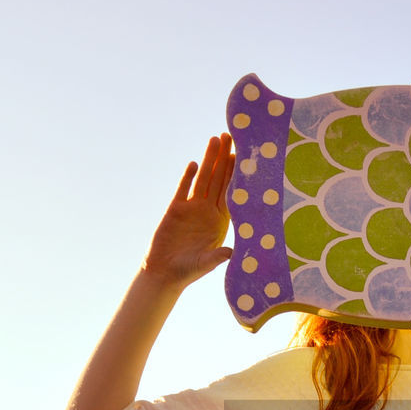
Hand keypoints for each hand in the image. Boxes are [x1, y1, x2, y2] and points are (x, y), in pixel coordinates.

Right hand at [142, 133, 235, 286]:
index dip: (238, 176)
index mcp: (220, 221)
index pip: (232, 193)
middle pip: (219, 179)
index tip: (245, 158)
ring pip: (203, 179)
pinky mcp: (175, 210)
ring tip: (215, 140)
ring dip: (209, 160)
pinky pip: (183, 190)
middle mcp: (207, 210)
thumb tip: (232, 253)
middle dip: (225, 158)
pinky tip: (194, 164)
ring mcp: (191, 208)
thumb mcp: (206, 264)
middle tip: (231, 136)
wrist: (165, 272)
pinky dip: (188, 177)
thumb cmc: (189, 271)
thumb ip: (218, 257)